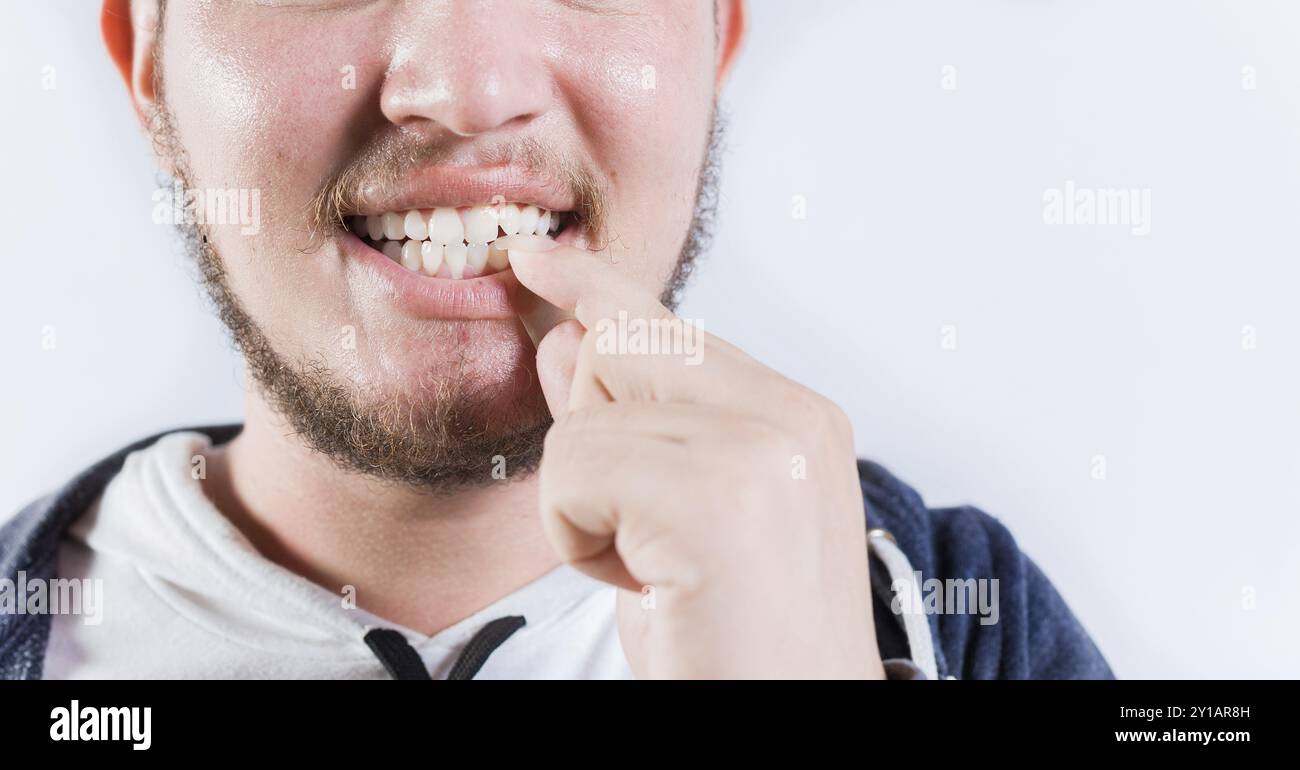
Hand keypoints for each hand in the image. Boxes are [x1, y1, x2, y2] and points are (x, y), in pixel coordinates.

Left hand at [508, 243, 884, 679]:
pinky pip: (574, 469)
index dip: (594, 286)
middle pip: (621, 348)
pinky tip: (645, 583)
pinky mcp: (720, 494)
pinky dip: (578, 537)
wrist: (791, 720)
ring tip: (659, 573)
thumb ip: (627, 422)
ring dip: (589, 511)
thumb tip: (569, 342)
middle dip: (594, 437)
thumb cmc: (736, 639)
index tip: (537, 258)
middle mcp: (791, 415)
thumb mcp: (671, 520)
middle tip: (648, 538)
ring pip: (586, 421)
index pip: (669, 324)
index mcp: (795, 417)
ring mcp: (763, 448)